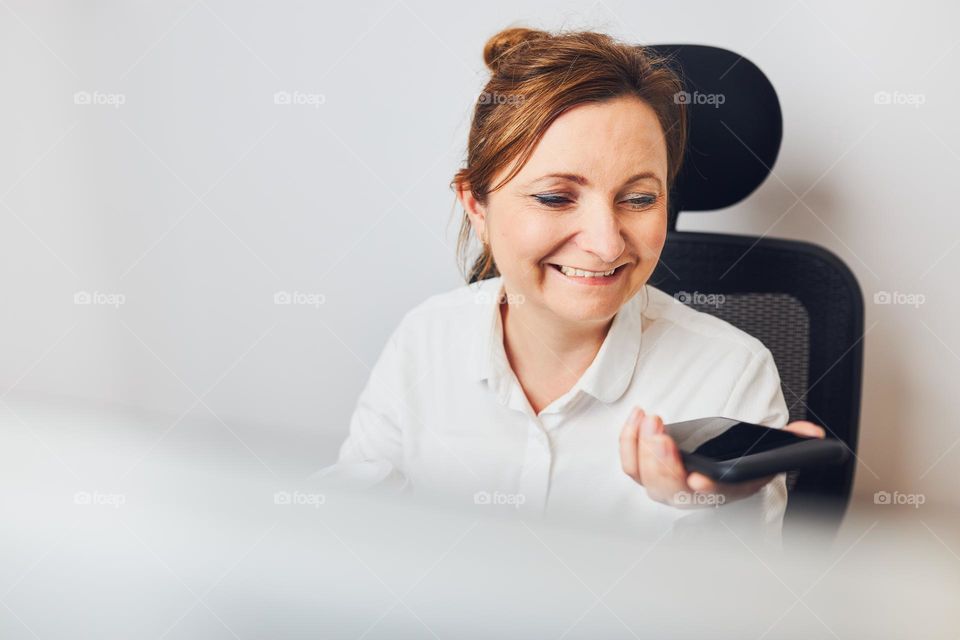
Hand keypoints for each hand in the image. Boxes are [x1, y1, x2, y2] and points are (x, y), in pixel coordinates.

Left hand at [619, 407, 825, 507]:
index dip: (707, 487)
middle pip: (671, 487)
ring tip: (649, 419)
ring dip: (642, 447)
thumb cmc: (737, 465)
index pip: (715, 494)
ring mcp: (665, 485)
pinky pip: (630, 464)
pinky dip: (628, 441)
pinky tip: (637, 417)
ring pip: (646, 476)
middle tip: (661, 433)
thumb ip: (790, 442)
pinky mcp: (645, 472)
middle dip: (663, 460)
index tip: (698, 477)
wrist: (714, 473)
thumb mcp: (767, 453)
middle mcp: (691, 494)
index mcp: (724, 490)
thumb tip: (811, 433)